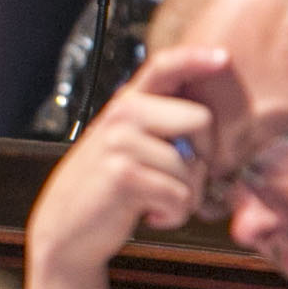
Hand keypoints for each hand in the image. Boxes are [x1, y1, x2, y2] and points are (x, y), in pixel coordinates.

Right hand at [28, 45, 229, 285]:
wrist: (63, 231)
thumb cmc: (103, 191)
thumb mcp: (123, 146)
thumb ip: (155, 126)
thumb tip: (207, 125)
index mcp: (126, 104)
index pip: (164, 66)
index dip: (195, 58)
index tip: (223, 58)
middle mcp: (122, 115)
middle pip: (200, 120)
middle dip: (202, 158)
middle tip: (176, 180)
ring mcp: (119, 143)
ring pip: (192, 166)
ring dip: (185, 197)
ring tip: (155, 202)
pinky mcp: (122, 175)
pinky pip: (179, 195)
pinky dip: (172, 215)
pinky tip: (149, 215)